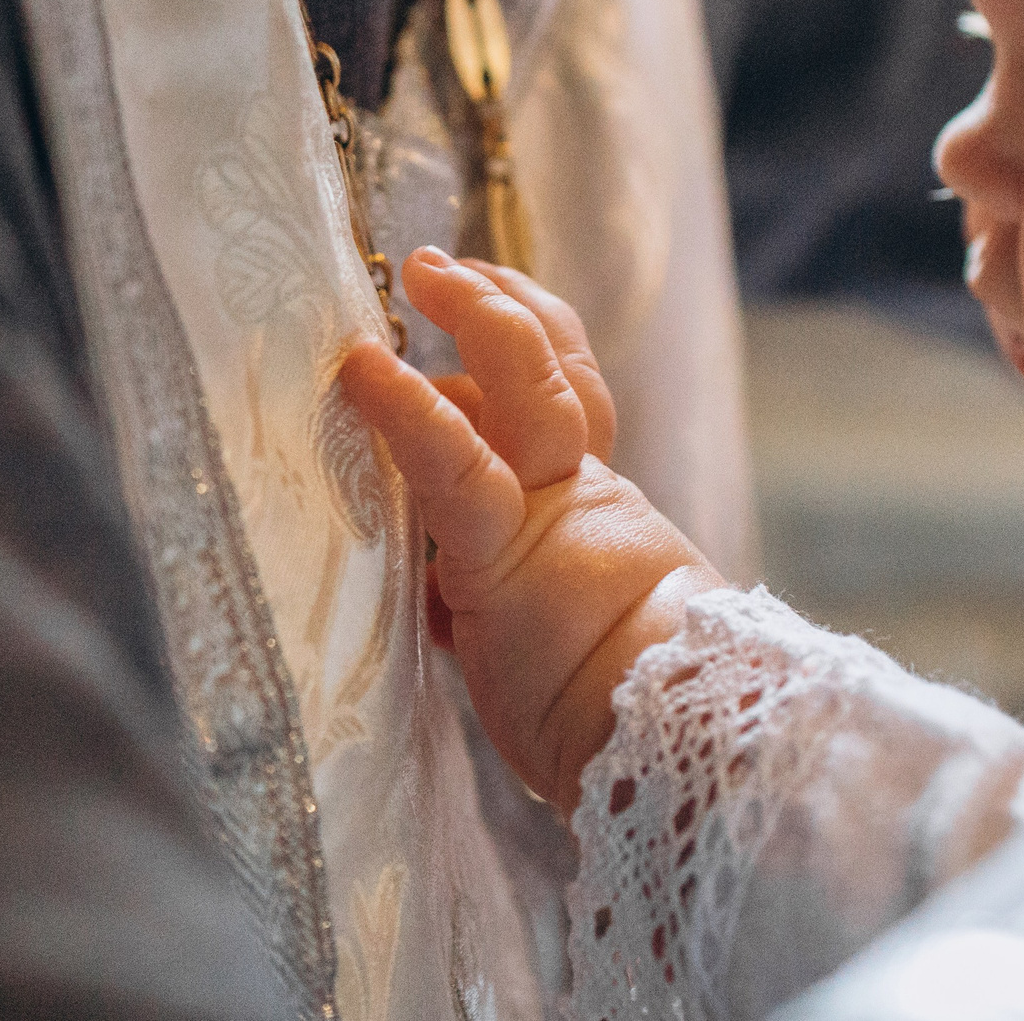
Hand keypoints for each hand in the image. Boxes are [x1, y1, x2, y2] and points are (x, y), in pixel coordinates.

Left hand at [339, 249, 723, 810]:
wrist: (658, 756)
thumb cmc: (601, 721)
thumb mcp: (530, 640)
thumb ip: (488, 595)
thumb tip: (431, 587)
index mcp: (599, 518)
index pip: (567, 409)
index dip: (525, 349)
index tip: (475, 304)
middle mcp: (583, 499)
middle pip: (559, 375)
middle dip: (504, 310)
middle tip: (443, 267)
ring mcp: (552, 517)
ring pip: (528, 388)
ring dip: (479, 319)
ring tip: (425, 271)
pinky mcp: (505, 553)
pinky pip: (451, 466)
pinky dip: (404, 411)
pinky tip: (365, 370)